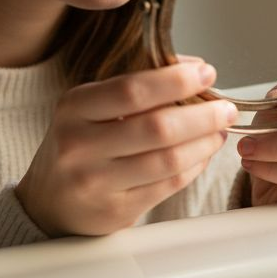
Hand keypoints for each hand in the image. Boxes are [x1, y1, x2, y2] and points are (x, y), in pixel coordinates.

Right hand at [15, 60, 237, 236]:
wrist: (50, 201)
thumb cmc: (80, 144)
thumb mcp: (92, 107)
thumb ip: (138, 85)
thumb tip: (194, 67)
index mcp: (74, 108)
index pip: (132, 90)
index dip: (175, 80)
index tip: (206, 73)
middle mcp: (80, 145)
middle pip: (157, 127)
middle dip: (202, 115)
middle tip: (226, 108)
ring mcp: (96, 182)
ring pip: (168, 159)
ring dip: (205, 143)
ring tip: (220, 131)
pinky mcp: (116, 210)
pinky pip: (169, 184)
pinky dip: (195, 166)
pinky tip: (203, 154)